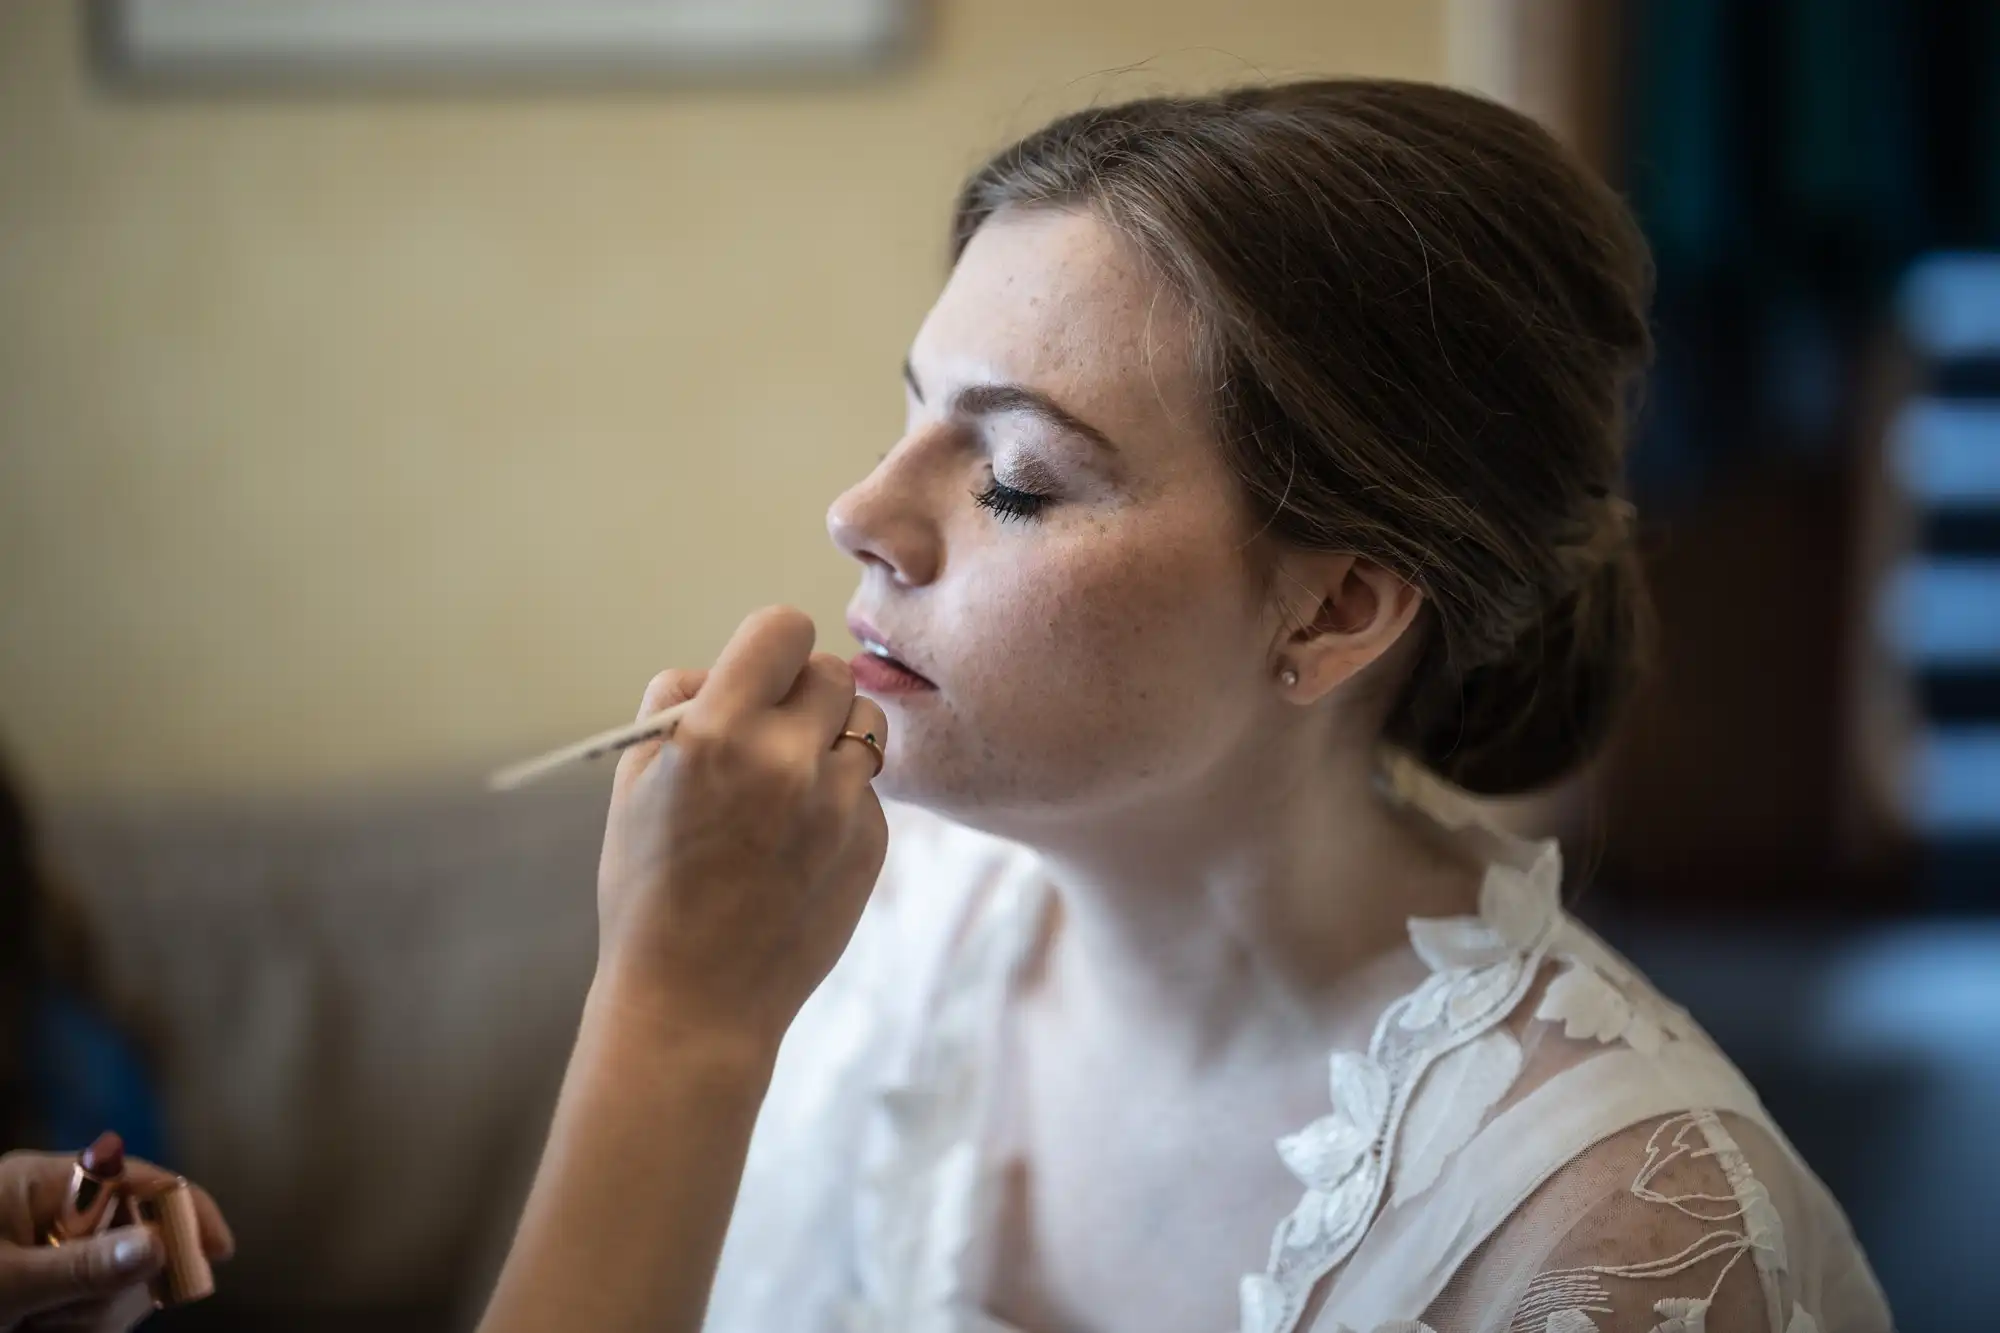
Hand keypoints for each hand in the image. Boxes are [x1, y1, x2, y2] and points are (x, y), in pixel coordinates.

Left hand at [0, 1149, 232, 1332]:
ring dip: (96, 1314)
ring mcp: (51, 1251)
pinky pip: (98, 1306)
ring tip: (42, 1327)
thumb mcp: (9, 1281)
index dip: (185, 1209)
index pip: (137, 1178)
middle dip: (123, 1282)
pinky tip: (46, 1331)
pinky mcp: (50, 1288)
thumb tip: (162, 1245)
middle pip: (135, 1236)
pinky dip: (86, 1326)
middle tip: (79, 1317)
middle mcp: (54, 1209)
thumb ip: (82, 1265)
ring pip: (120, 1280)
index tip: (219, 1250)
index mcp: (42, 1184)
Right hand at [594, 606, 890, 1050]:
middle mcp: (788, 760)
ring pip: (865, 726)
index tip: (761, 674)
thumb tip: (720, 667)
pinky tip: (801, 844)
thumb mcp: (634, 783)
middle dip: (803, 692)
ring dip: (833, 741)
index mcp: (719, 733)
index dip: (771, 647)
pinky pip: (869, 788)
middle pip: (833, 672)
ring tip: (792, 784)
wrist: (696, 1001)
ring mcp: (841, 805)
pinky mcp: (874, 843)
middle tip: (775, 731)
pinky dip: (842, 800)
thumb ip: (676, 704)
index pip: (783, 628)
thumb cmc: (649, 889)